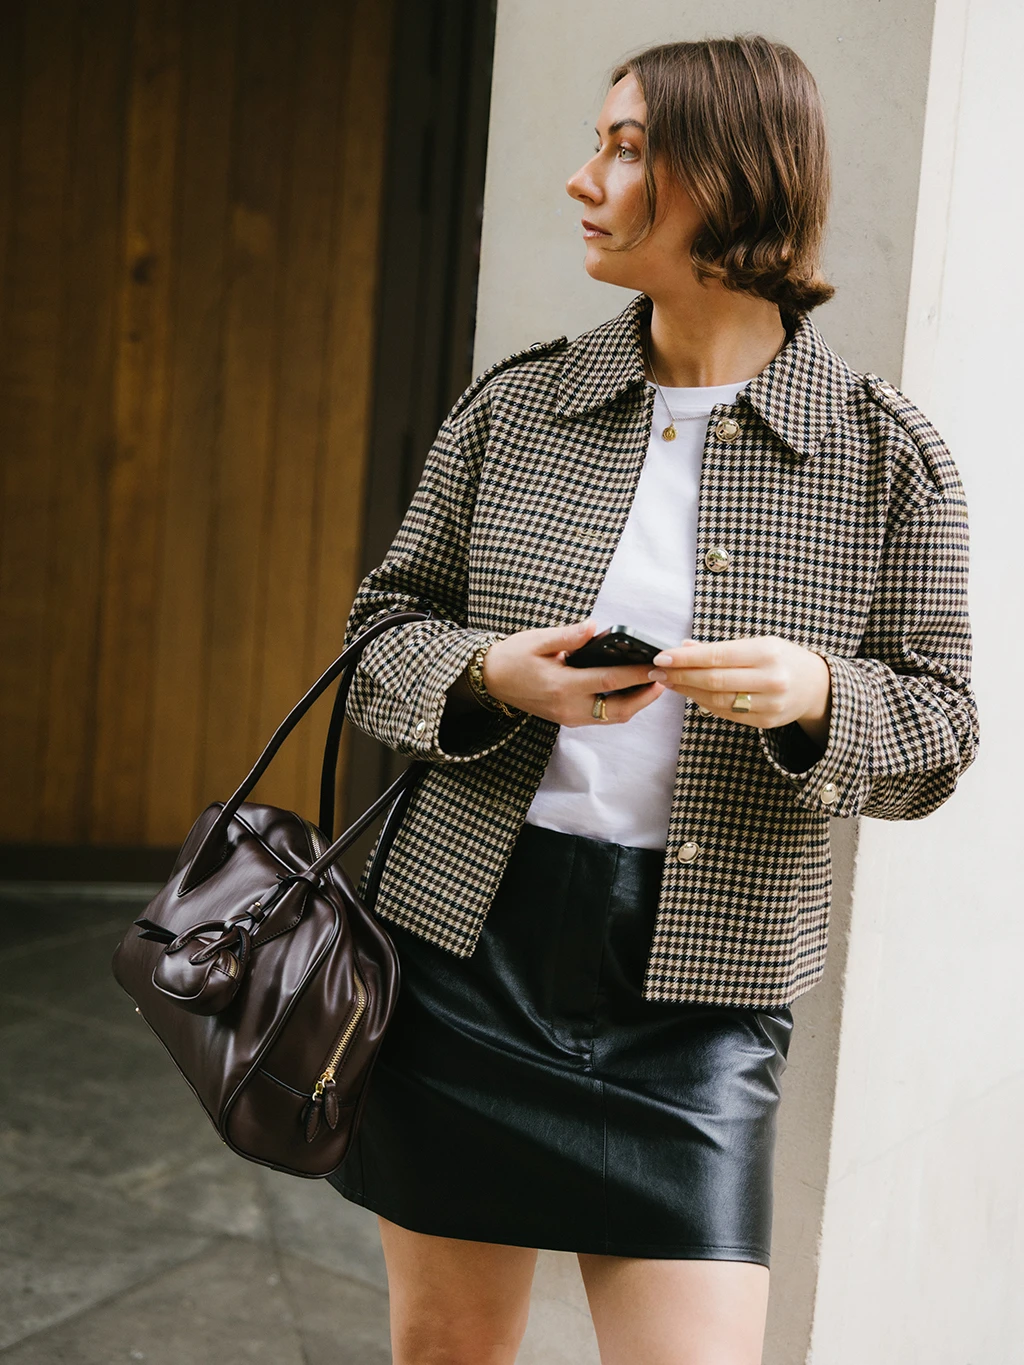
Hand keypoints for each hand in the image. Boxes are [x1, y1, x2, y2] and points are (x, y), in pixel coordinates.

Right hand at [483, 619, 665, 725]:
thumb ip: (569, 636)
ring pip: (613, 717)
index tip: (657, 664)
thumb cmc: (513, 657)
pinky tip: (630, 690)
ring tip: (653, 684)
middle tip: (664, 679)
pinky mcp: (568, 719)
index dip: (637, 673)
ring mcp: (569, 717)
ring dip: (636, 704)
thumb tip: (595, 628)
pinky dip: (620, 706)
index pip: (609, 681)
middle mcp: (568, 707)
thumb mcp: (538, 640)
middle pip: (619, 709)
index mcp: (562, 685)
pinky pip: (602, 717)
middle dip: (645, 697)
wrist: (491, 680)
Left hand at [647, 636, 831, 746]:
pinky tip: (690, 693)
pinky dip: (704, 703)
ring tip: (668, 681)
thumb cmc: (782, 658)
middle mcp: (771, 679)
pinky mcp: (766, 721)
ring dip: (687, 691)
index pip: (717, 657)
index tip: (661, 657)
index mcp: (768, 653)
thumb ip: (722, 648)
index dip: (685, 658)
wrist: (818, 686)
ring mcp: (770, 704)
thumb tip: (684, 647)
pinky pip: (727, 713)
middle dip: (680, 675)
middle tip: (657, 671)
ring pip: (717, 700)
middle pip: (713, 681)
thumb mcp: (759, 643)